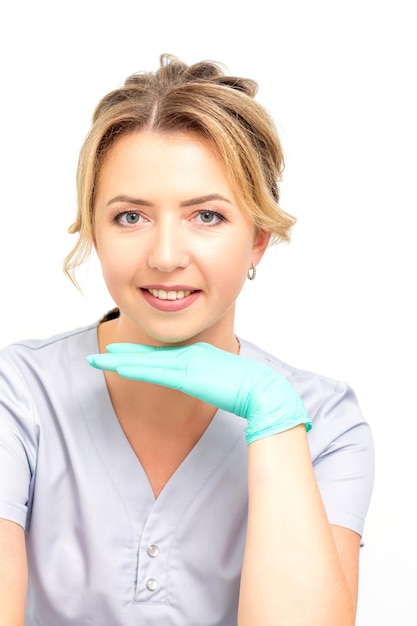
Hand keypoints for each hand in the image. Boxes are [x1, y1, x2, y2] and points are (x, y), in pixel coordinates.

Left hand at [87, 342, 310, 443]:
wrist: (263, 390)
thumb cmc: (250, 389)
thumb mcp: (224, 382)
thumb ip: (210, 381)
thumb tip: (204, 385)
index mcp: (199, 356)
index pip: (163, 356)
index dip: (140, 355)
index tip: (122, 355)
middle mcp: (191, 355)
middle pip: (150, 355)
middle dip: (124, 355)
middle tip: (100, 355)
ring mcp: (189, 363)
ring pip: (147, 362)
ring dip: (121, 361)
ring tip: (99, 360)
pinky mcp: (189, 376)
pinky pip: (156, 373)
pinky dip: (136, 369)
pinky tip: (118, 368)